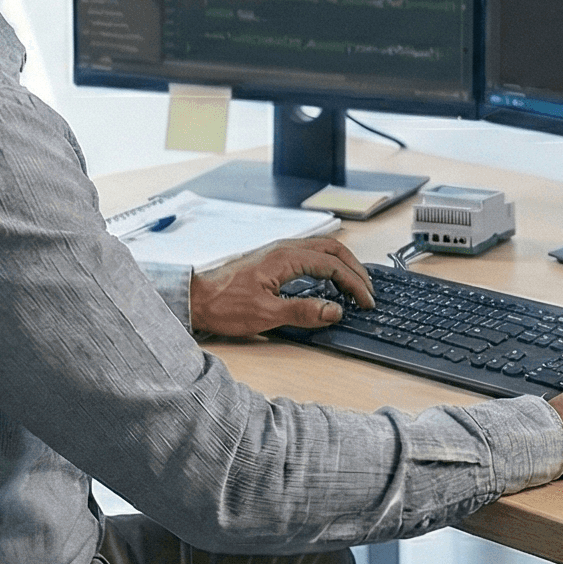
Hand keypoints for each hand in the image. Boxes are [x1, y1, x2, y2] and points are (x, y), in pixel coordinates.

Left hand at [189, 238, 373, 338]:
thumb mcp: (265, 314)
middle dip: (355, 269)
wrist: (195, 299)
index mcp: (285, 258)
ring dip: (342, 265)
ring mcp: (278, 252)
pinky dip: (327, 266)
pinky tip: (327, 281)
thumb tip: (335, 311)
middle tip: (368, 291)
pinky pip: (309, 255)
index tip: (365, 301)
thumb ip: (303, 311)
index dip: (354, 283)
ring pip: (321, 250)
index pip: (333, 265)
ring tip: (354, 285)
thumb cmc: (224, 305)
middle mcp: (284, 249)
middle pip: (332, 250)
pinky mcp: (272, 260)